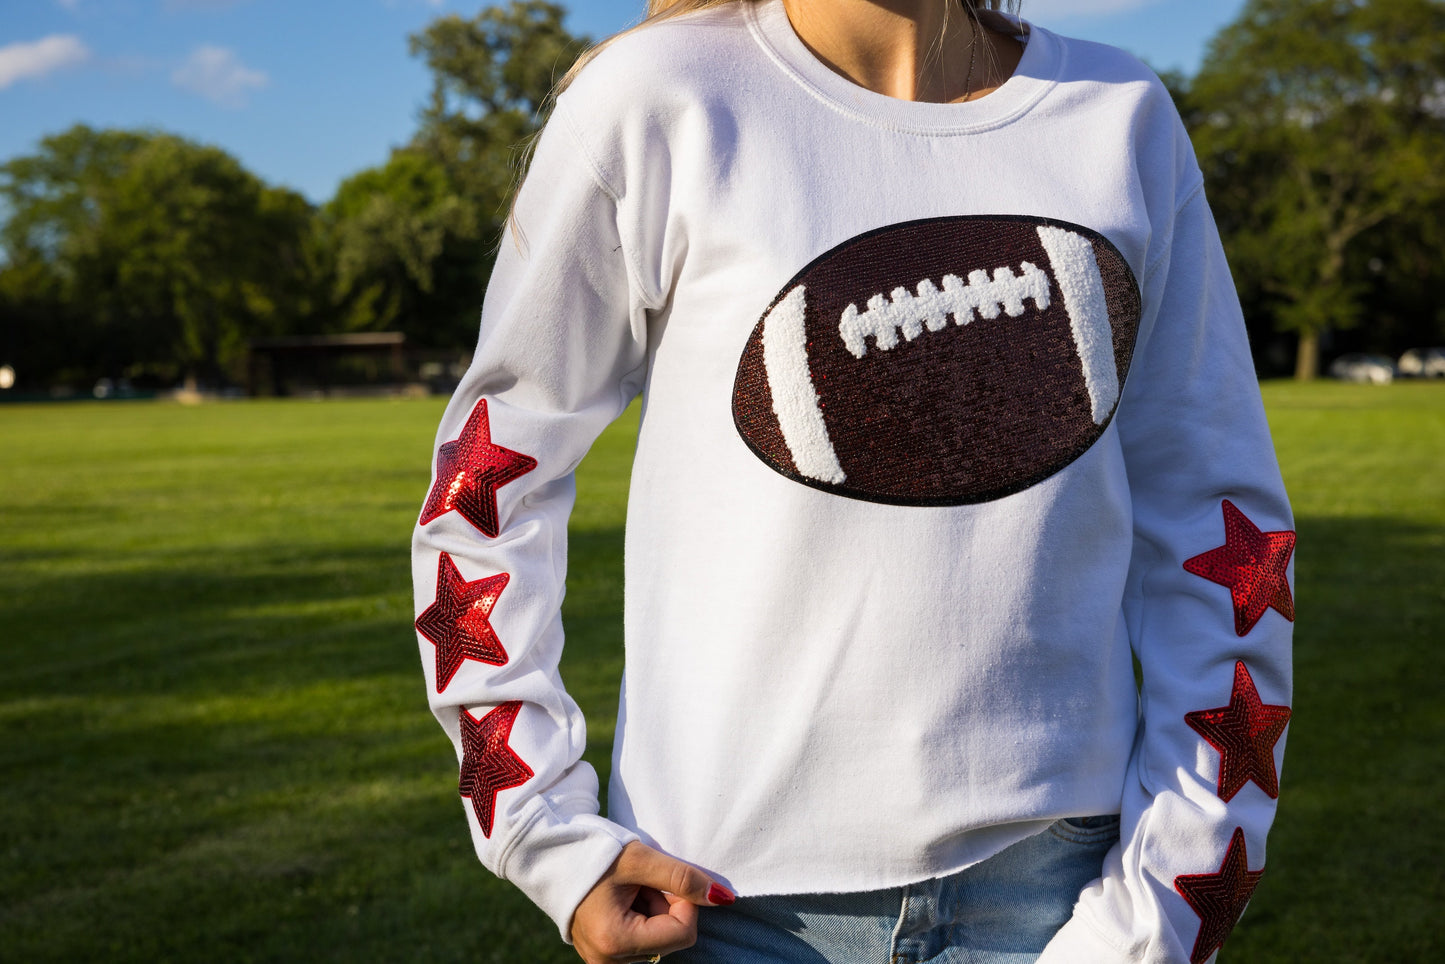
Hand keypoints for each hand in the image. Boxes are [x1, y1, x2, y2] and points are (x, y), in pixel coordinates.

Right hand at [570, 841, 734, 963]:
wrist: (551, 853)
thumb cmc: (592, 853)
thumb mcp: (641, 860)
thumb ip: (683, 879)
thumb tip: (722, 897)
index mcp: (615, 941)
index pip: (682, 932)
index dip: (683, 901)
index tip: (663, 878)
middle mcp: (608, 960)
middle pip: (670, 938)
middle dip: (665, 905)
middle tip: (639, 881)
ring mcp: (604, 960)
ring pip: (657, 939)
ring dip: (652, 909)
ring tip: (626, 887)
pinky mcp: (603, 953)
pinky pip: (640, 939)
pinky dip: (641, 916)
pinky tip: (621, 898)